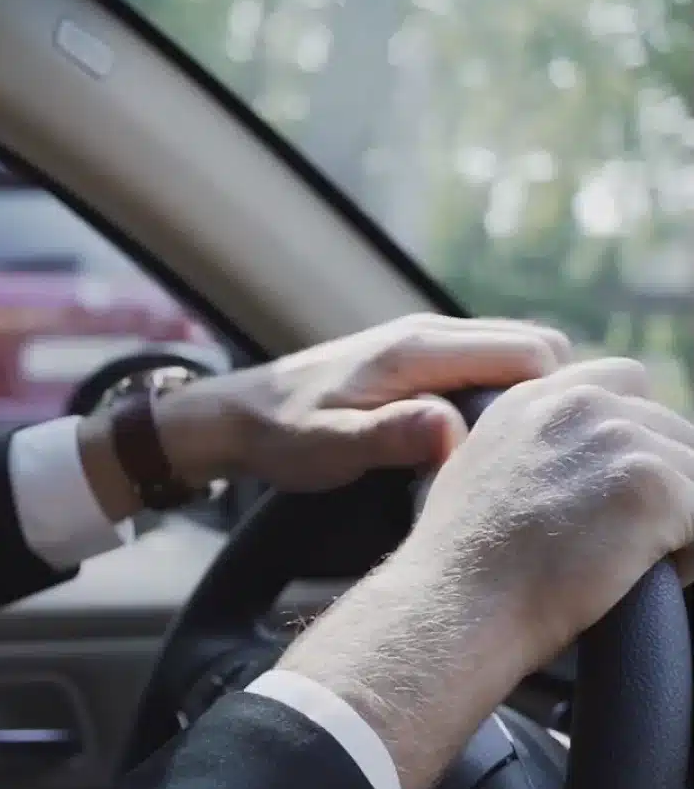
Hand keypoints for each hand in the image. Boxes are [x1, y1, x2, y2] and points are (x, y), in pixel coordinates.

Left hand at [153, 313, 577, 491]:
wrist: (235, 416)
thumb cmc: (280, 434)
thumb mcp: (329, 445)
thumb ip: (391, 436)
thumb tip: (452, 430)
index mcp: (418, 349)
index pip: (532, 353)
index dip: (553, 399)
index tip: (543, 449)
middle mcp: (430, 333)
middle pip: (536, 348)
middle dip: (550, 398)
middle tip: (532, 455)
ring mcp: (425, 342)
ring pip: (512, 357)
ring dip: (522, 399)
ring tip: (506, 453)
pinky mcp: (418, 359)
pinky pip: (484, 367)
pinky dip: (496, 398)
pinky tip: (474, 443)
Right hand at [278, 358, 693, 788]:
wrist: (454, 607)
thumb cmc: (460, 569)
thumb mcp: (477, 475)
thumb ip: (532, 448)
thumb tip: (584, 468)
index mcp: (533, 398)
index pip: (622, 383)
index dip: (635, 437)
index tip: (621, 489)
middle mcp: (577, 403)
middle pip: (672, 429)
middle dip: (665, 483)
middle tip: (624, 540)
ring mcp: (618, 438)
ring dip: (678, 519)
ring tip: (626, 563)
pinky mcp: (653, 483)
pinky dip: (689, 555)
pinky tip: (638, 576)